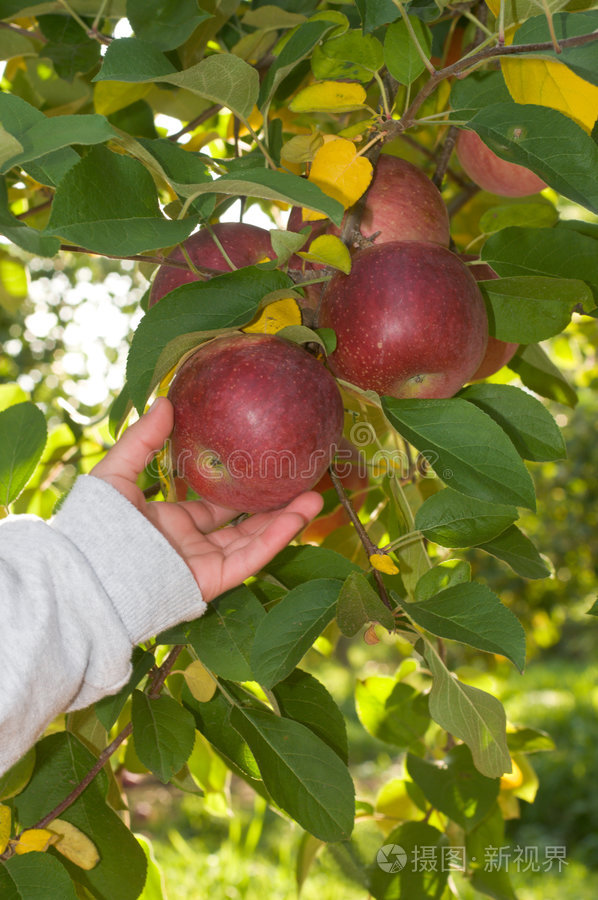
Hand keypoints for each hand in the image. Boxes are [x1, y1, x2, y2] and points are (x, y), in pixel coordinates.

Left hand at [90, 397, 322, 601]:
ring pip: (253, 541)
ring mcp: (202, 564)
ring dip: (286, 520)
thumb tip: (167, 401)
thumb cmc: (94, 525)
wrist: (87, 574)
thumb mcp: (116, 473)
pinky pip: (249, 560)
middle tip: (299, 480)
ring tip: (316, 496)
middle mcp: (190, 544)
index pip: (212, 505)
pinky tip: (298, 517)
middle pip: (241, 524)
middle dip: (273, 505)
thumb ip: (142, 440)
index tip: (263, 464)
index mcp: (170, 522)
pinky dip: (275, 539)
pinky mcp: (210, 582)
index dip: (239, 486)